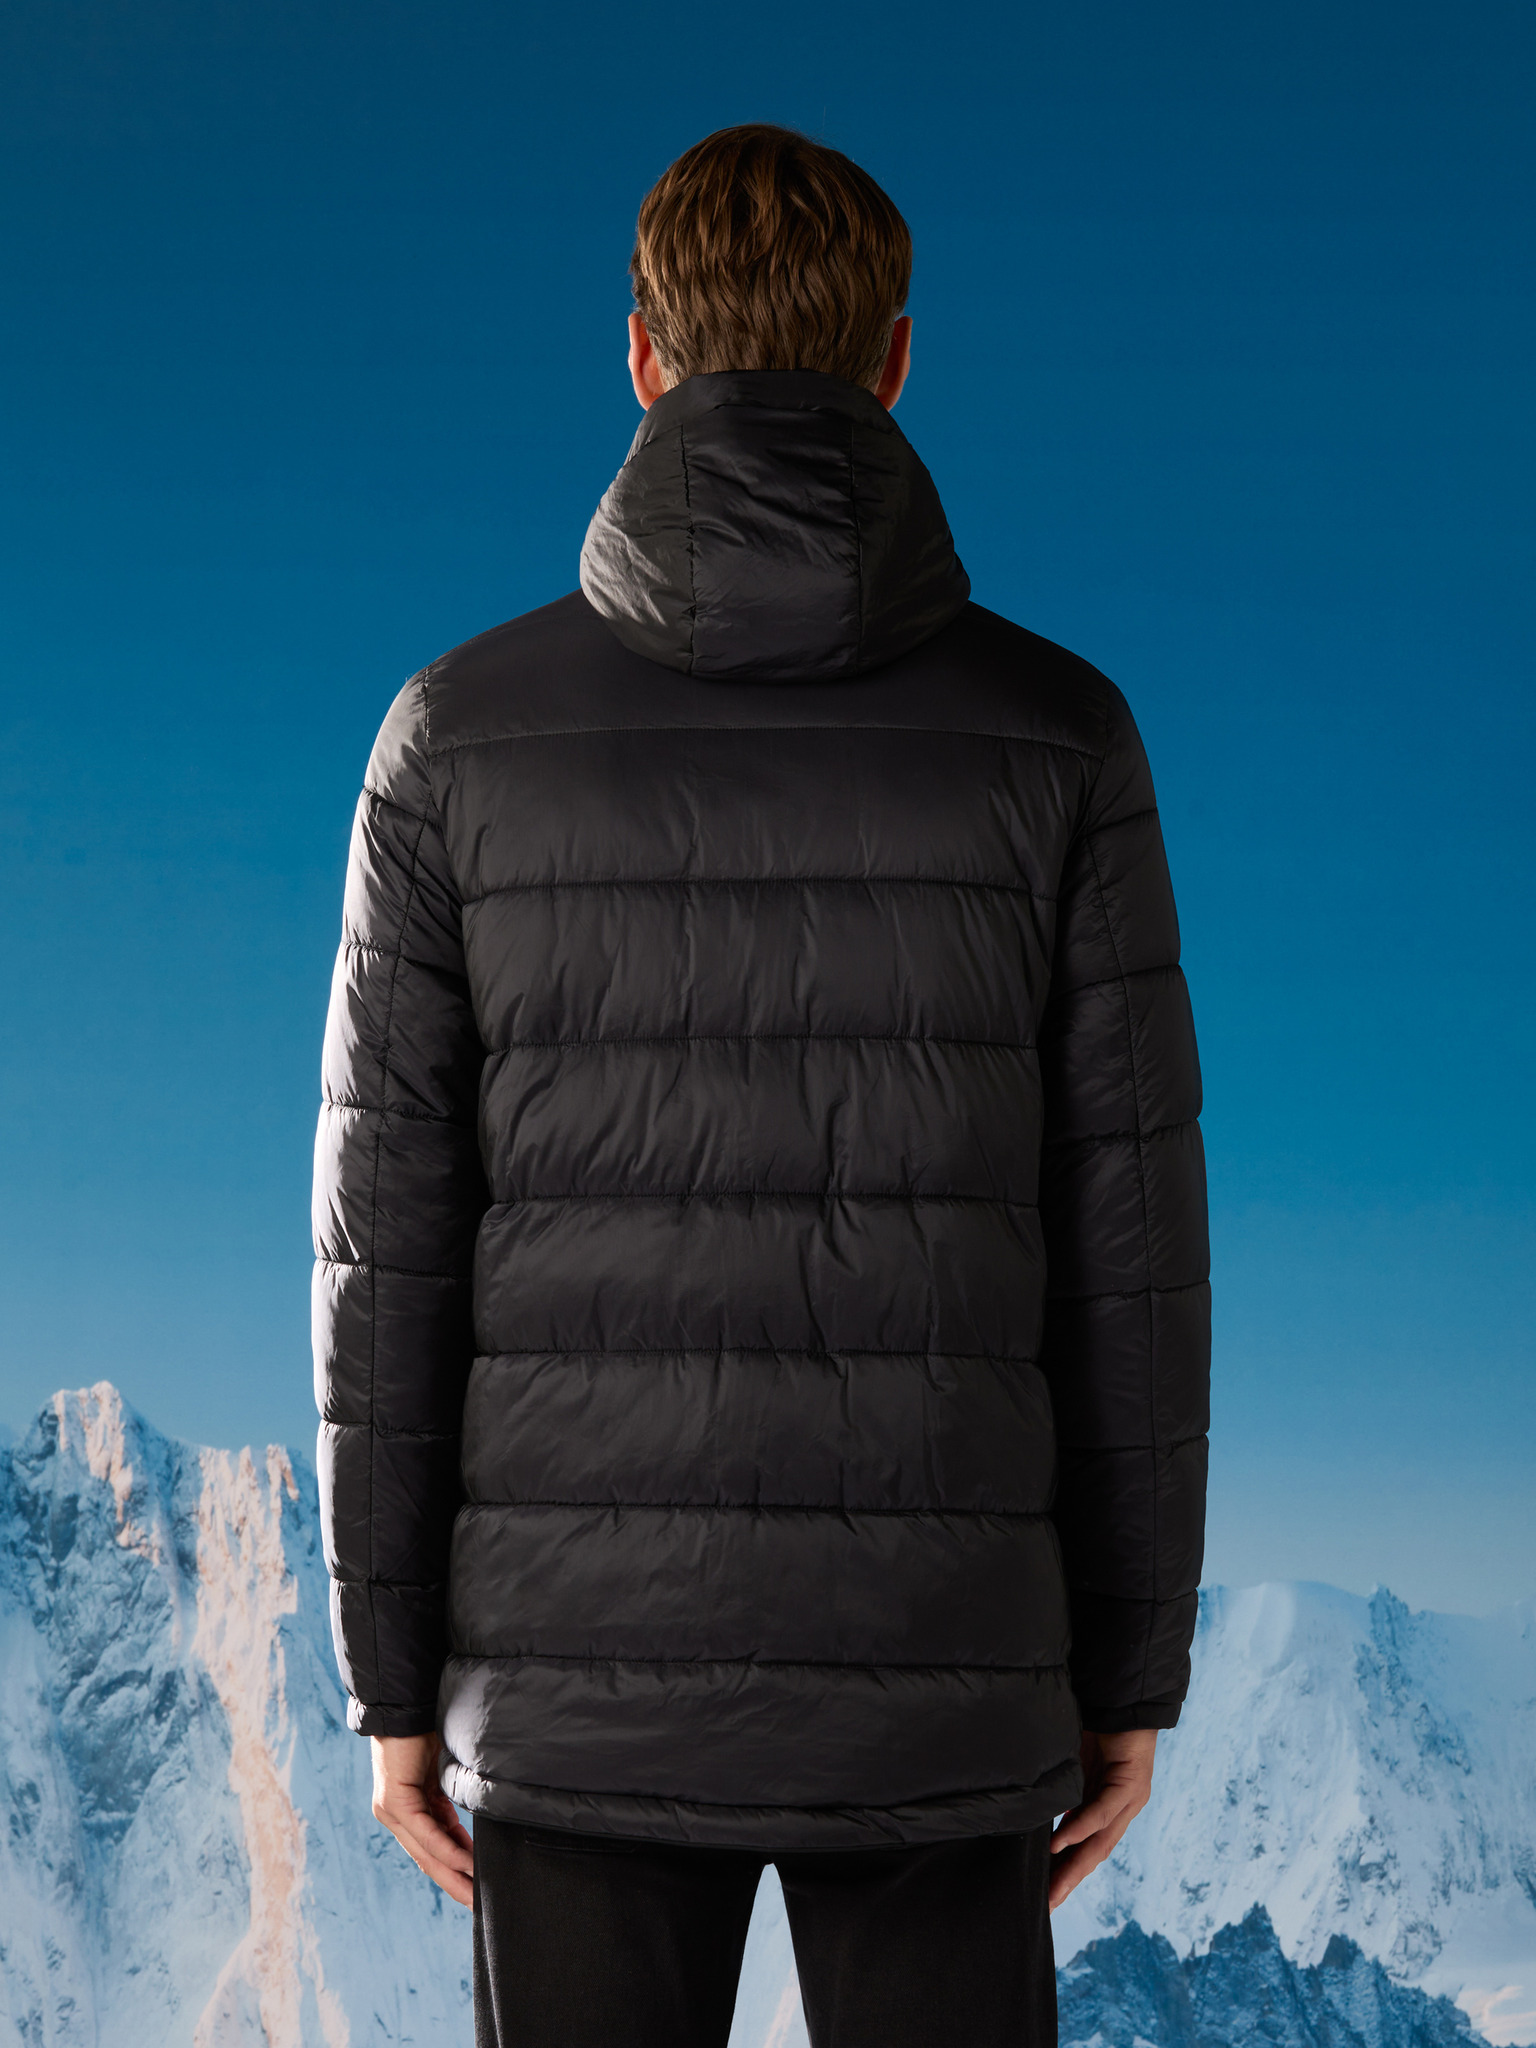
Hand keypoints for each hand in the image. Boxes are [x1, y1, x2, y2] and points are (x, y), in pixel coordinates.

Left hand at [370, 1733, 474, 1907]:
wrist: (408, 1704)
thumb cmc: (427, 1733)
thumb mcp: (443, 1777)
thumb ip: (450, 1806)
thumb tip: (469, 1835)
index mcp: (410, 1809)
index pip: (433, 1849)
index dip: (456, 1870)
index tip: (477, 1887)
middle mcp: (396, 1816)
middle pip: (428, 1859)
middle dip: (454, 1883)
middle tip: (477, 1905)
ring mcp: (391, 1811)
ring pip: (425, 1852)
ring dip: (453, 1873)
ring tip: (474, 1892)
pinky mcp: (393, 1801)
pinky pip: (424, 1833)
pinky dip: (445, 1848)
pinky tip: (464, 1861)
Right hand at [1048, 1727, 1156, 1910]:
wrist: (1122, 1700)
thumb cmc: (1095, 1729)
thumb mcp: (1072, 1768)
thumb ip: (1062, 1794)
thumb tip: (1035, 1815)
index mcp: (1107, 1807)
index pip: (1087, 1848)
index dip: (1068, 1872)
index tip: (1046, 1895)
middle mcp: (1121, 1809)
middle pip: (1094, 1853)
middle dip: (1070, 1879)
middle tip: (1048, 1904)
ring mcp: (1129, 1800)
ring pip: (1101, 1841)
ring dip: (1076, 1865)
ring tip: (1054, 1886)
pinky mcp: (1130, 1784)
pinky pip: (1103, 1811)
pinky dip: (1081, 1828)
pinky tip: (1062, 1842)